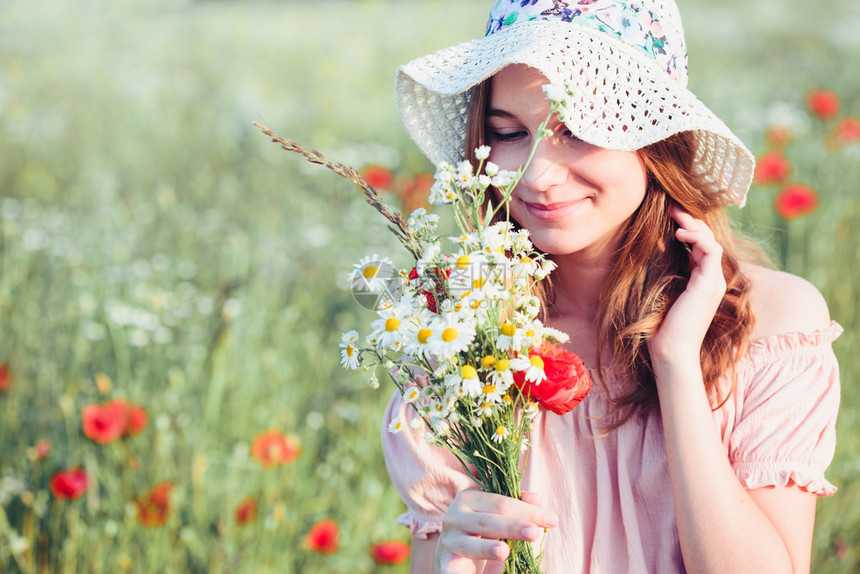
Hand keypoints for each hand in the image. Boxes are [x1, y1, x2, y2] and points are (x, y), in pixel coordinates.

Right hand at [433, 490, 557, 573]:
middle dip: (513, 526)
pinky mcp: (445, 563)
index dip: (526, 510)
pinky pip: (453, 569)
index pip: (502, 502)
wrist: (451, 551)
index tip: (551, 519)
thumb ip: (515, 505)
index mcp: (469, 498)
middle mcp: (455, 516)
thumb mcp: (495, 513)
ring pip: (470, 545)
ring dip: (486, 548)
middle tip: (534, 532)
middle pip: (488, 521)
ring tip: (504, 552)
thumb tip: (537, 499)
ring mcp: (449, 540)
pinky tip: (480, 572)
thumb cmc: (480, 529)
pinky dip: (460, 573)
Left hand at [648, 207, 726, 365]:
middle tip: (673, 206)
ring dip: (694, 224)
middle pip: (708, 239)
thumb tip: (648, 256)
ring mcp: (713, 282)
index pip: (702, 246)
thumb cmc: (661, 329)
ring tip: (675, 215)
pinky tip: (679, 233)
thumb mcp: (662, 295)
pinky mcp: (708, 284)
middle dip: (692, 220)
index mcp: (703, 282)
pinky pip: (711, 250)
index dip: (689, 228)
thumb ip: (664, 277)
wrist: (671, 352)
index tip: (671, 215)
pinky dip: (697, 238)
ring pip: (711, 240)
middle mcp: (712, 280)